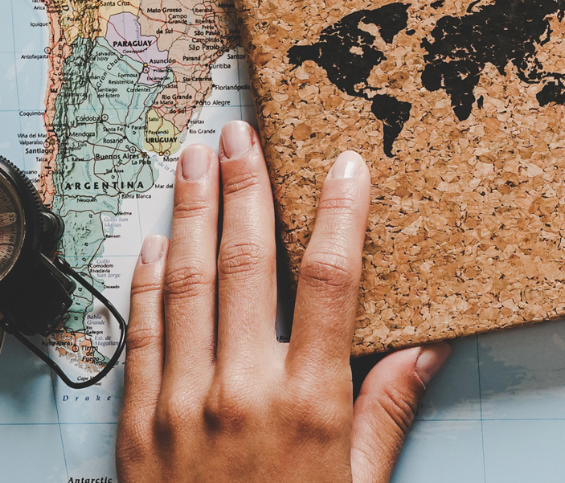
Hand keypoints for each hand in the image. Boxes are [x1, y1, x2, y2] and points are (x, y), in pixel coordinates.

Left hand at [119, 121, 448, 482]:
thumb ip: (386, 413)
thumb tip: (429, 348)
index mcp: (310, 403)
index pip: (329, 281)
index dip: (339, 214)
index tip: (346, 163)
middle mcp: (242, 392)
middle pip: (247, 264)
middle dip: (245, 189)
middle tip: (240, 134)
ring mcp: (180, 407)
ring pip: (185, 285)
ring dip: (190, 214)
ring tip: (191, 160)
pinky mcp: (135, 429)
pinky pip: (140, 337)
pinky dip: (145, 283)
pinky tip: (152, 243)